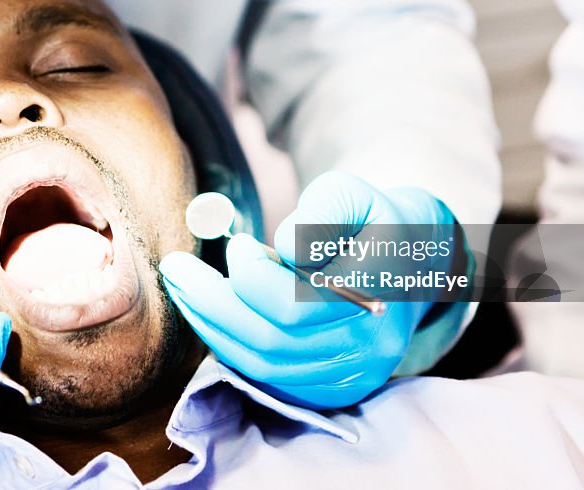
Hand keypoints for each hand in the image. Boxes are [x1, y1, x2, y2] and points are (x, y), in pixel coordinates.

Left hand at [161, 171, 461, 408]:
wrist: (410, 264)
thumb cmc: (370, 221)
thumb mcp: (353, 192)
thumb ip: (323, 207)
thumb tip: (284, 247)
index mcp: (380, 291)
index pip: (297, 301)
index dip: (253, 274)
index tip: (236, 243)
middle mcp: (372, 343)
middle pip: (272, 337)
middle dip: (211, 301)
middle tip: (174, 267)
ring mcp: (354, 374)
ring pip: (263, 363)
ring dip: (210, 324)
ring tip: (182, 287)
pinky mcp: (334, 390)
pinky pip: (268, 378)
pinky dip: (228, 346)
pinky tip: (207, 313)